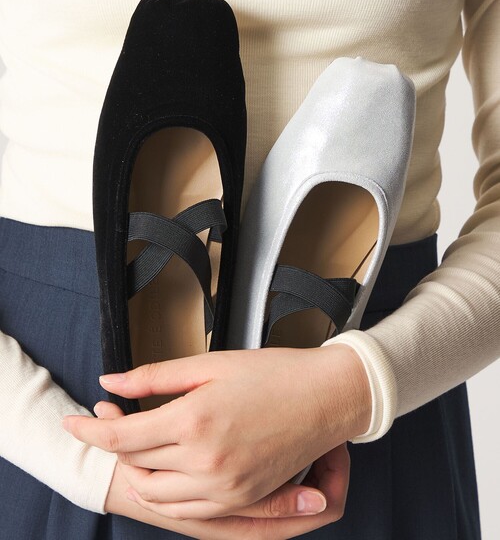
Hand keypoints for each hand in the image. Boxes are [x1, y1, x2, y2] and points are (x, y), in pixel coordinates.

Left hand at [63, 344, 370, 519]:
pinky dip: (165, 493)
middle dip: (111, 443)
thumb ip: (154, 376)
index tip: (73, 421)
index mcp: (195, 421)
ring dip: (134, 472)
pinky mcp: (240, 498)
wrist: (326, 398)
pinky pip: (187, 510)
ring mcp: (224, 487)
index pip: (122, 435)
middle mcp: (205, 462)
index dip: (90, 428)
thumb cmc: (274, 373)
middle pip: (136, 463)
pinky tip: (162, 473)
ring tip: (131, 446)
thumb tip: (111, 380)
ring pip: (156, 493)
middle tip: (106, 419)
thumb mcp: (210, 363)